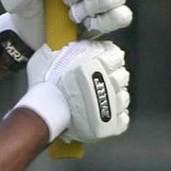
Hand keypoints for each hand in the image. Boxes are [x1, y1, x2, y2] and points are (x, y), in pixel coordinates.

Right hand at [12, 40, 129, 142]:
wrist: (47, 111)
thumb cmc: (47, 86)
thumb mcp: (47, 58)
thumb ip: (59, 51)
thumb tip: (56, 49)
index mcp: (99, 61)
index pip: (116, 55)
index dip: (108, 58)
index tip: (102, 62)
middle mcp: (110, 80)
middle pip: (122, 75)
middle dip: (113, 77)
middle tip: (100, 81)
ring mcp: (113, 102)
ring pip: (123, 96)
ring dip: (114, 97)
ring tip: (100, 99)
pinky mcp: (111, 122)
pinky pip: (122, 118)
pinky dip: (115, 117)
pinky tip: (103, 114)